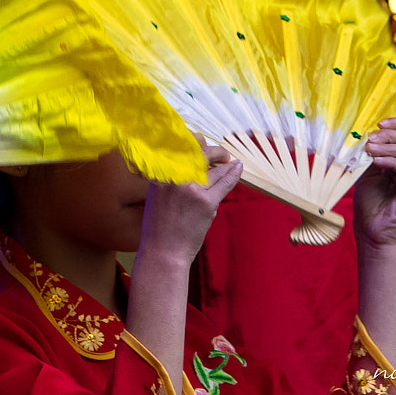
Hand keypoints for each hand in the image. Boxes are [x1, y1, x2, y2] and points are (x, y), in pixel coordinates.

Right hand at [136, 143, 243, 270]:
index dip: (195, 142)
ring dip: (225, 163)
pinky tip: (238, 166)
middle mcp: (175, 177)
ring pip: (214, 170)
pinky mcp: (206, 202)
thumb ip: (170, 178)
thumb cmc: (159, 227)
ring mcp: (192, 189)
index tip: (202, 142)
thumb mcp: (157, 195)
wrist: (163, 252)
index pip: (181, 148)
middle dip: (213, 151)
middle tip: (221, 152)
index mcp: (160, 174)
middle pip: (199, 154)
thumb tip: (189, 163)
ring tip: (231, 160)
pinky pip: (224, 184)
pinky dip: (233, 174)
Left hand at [352, 119, 395, 254]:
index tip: (376, 123)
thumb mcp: (366, 174)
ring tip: (369, 149)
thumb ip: (369, 156)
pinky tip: (376, 162)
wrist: (373, 235)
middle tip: (369, 138)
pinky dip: (390, 161)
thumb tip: (364, 135)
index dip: (394, 124)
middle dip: (388, 134)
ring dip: (386, 147)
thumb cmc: (369, 206)